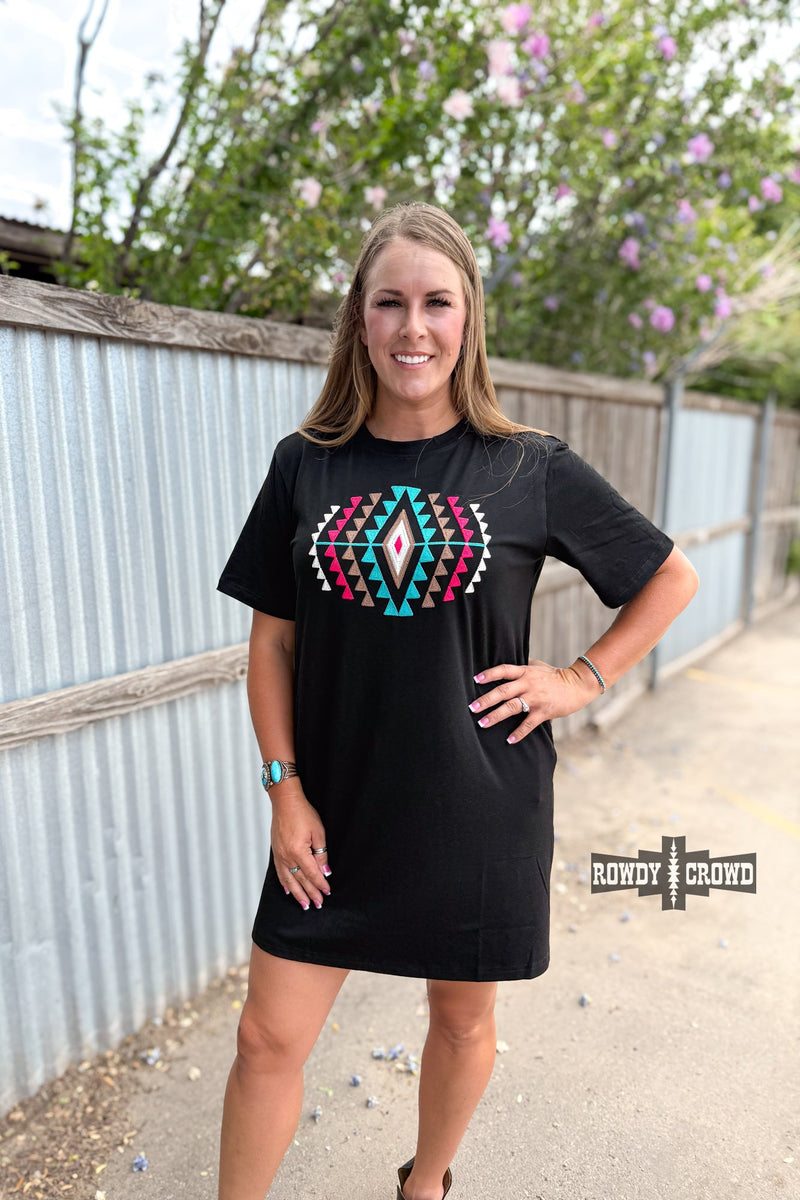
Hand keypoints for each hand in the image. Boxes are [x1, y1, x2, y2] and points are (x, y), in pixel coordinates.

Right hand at [269, 785, 331, 909]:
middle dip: (310, 893)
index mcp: (298, 852)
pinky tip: (288, 891)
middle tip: (318, 904)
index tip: (327, 892)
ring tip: (304, 904)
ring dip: (297, 894)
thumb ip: (321, 854)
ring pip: (289, 880)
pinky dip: (285, 883)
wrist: (285, 802)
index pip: (312, 873)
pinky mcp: (276, 852)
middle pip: (300, 880)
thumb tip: (325, 871)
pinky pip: (279, 873)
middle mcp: (287, 857)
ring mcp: (279, 856)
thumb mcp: (318, 832)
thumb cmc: (302, 813)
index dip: (320, 884)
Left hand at [468, 659, 598, 743]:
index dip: (489, 674)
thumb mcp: (538, 665)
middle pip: (503, 691)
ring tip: (482, 723)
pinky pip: (528, 724)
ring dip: (496, 716)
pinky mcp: (543, 712)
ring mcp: (535, 699)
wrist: (577, 685)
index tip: (475, 680)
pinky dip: (518, 733)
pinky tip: (509, 740)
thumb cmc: (556, 675)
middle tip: (472, 708)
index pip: (504, 670)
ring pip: (512, 707)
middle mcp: (528, 684)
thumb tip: (506, 667)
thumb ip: (522, 666)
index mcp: (525, 672)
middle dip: (486, 700)